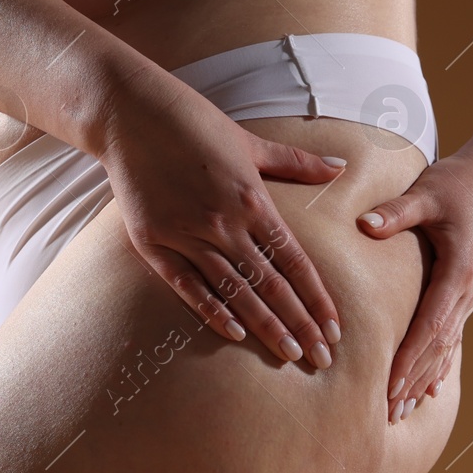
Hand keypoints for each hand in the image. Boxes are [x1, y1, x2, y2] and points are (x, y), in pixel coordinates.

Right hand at [100, 90, 347, 366]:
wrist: (130, 114)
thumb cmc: (194, 123)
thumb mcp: (250, 141)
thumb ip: (296, 162)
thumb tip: (341, 166)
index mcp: (253, 199)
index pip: (294, 261)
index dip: (316, 298)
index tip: (334, 328)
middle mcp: (224, 221)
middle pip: (271, 284)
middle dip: (300, 323)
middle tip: (321, 358)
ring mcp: (187, 234)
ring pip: (235, 291)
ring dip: (265, 326)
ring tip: (289, 354)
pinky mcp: (153, 241)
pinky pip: (187, 286)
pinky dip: (211, 311)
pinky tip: (235, 334)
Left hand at [354, 138, 472, 422]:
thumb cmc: (456, 182)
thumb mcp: (426, 191)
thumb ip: (397, 211)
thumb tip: (365, 225)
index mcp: (458, 273)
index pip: (430, 327)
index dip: (409, 359)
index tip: (389, 386)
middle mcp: (467, 291)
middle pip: (437, 347)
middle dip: (412, 381)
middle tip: (387, 413)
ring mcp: (469, 295)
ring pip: (445, 348)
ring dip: (423, 379)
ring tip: (401, 411)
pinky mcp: (465, 292)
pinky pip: (451, 336)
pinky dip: (439, 364)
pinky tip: (429, 388)